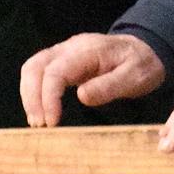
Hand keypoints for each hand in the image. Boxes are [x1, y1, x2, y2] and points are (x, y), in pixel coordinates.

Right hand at [18, 33, 165, 126]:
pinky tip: (40, 110)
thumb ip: (110, 86)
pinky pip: (38, 72)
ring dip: (29, 95)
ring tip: (37, 121)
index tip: (52, 122)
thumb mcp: (135, 76)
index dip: (48, 97)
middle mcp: (69, 48)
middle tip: (39, 125)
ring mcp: (63, 52)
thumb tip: (82, 97)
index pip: (55, 71)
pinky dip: (34, 91)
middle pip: (35, 66)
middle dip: (32, 97)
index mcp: (86, 51)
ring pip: (32, 68)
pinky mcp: (61, 60)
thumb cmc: (140, 64)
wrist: (144, 49)